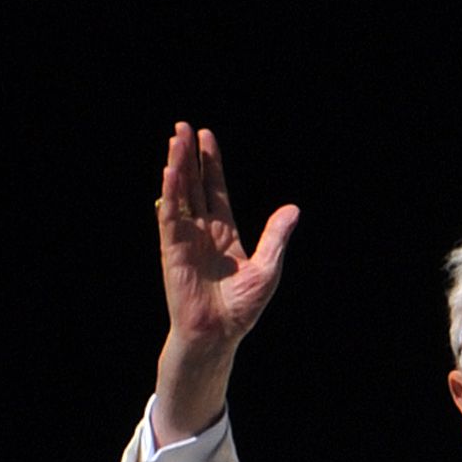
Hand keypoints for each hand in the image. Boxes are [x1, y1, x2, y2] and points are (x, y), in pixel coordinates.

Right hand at [153, 121, 297, 440]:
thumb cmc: (241, 308)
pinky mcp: (173, 251)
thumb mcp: (268, 268)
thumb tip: (292, 209)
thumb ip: (276, 236)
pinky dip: (169, 196)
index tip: (205, 137)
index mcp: (224, 232)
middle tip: (181, 127)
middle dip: (188, 156)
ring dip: (176, 168)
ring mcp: (185, 239)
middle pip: (194, 185)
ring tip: (174, 140)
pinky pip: (170, 218)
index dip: (210, 163)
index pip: (214, 189)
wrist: (219, 334)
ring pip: (180, 195)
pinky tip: (169, 174)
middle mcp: (202, 231)